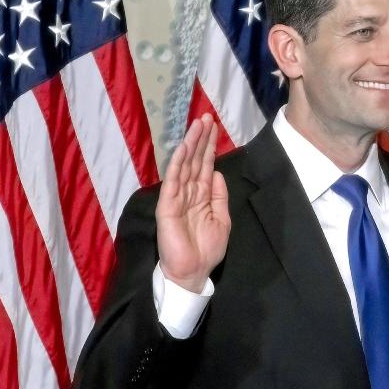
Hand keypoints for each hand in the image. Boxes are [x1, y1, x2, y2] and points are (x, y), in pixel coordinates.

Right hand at [156, 114, 230, 291]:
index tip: (213, 127)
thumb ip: (218, 196)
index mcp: (201, 196)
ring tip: (197, 125)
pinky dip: (177, 165)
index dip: (209, 146)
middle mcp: (188, 193)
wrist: (193, 271)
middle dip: (200, 139)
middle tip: (205, 117)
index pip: (205, 165)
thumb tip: (216, 173)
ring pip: (183, 166)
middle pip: (195, 160)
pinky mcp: (167, 206)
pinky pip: (172, 182)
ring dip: (190, 145)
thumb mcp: (221, 219)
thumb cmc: (207, 249)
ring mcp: (176, 198)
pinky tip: (183, 149)